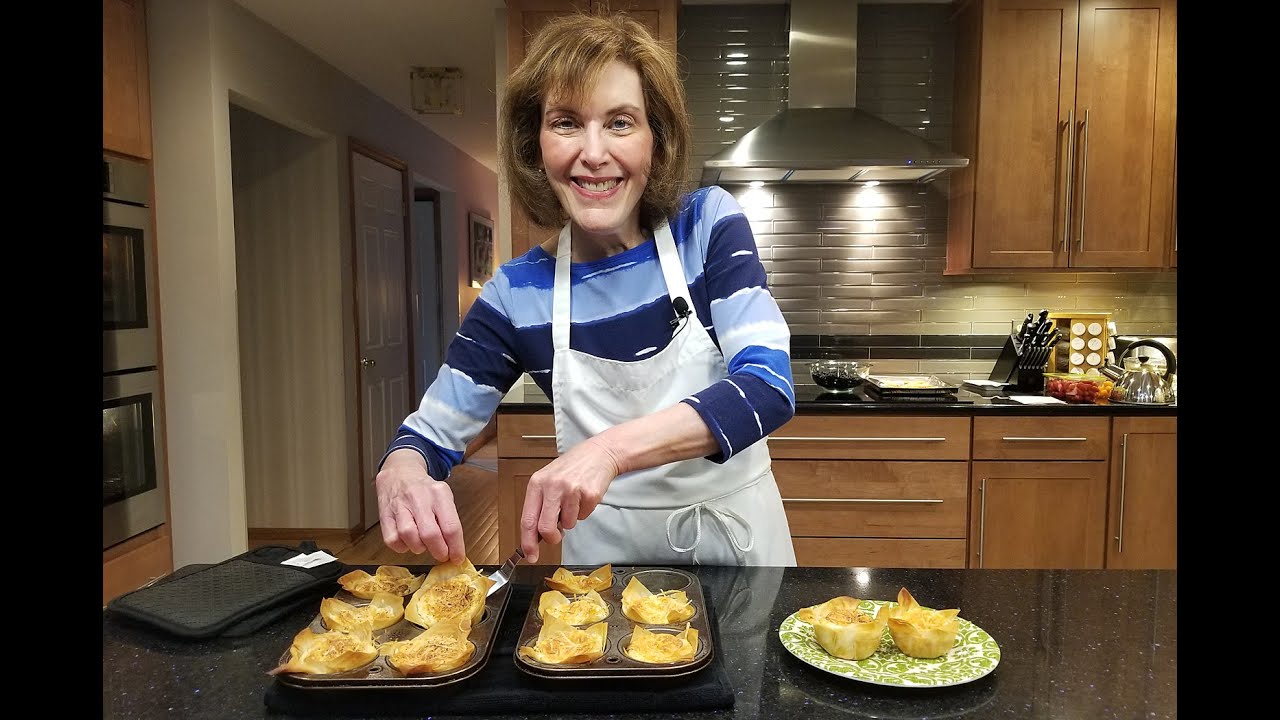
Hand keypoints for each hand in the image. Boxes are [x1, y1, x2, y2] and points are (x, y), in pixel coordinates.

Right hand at [374, 448, 465, 562]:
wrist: (399, 472)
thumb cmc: (425, 490)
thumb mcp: (443, 497)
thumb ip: (449, 521)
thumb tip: (455, 549)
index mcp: (439, 494)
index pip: (451, 527)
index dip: (456, 548)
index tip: (457, 558)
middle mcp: (419, 498)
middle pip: (430, 535)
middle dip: (438, 551)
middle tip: (441, 555)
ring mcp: (400, 506)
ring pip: (409, 536)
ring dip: (419, 548)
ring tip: (423, 545)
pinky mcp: (384, 514)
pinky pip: (392, 540)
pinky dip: (401, 547)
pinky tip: (407, 541)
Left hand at [519, 437, 621, 561]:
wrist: (598, 453)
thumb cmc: (571, 468)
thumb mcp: (548, 481)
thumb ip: (539, 505)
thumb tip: (534, 535)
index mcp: (537, 484)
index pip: (527, 520)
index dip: (528, 542)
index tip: (530, 555)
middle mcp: (552, 486)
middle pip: (545, 528)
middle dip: (552, 538)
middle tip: (557, 537)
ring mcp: (571, 490)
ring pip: (568, 524)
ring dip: (571, 519)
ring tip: (573, 501)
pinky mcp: (589, 494)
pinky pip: (583, 516)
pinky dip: (583, 511)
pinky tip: (583, 496)